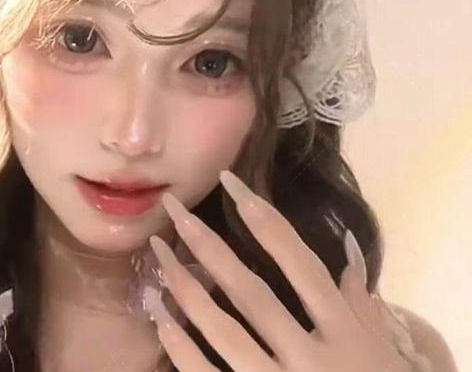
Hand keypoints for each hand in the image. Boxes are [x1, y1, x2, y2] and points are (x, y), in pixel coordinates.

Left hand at [146, 170, 411, 371]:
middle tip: (173, 208)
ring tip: (157, 252)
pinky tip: (159, 314)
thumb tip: (348, 243)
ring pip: (222, 329)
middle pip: (250, 291)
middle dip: (207, 245)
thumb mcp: (378, 346)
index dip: (263, 219)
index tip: (230, 181)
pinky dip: (179, 345)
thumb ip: (360, 297)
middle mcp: (309, 354)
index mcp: (342, 329)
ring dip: (184, 287)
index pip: (298, 261)